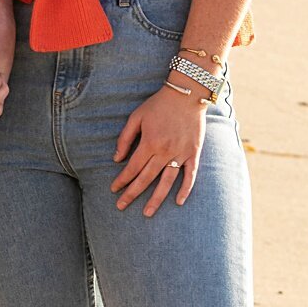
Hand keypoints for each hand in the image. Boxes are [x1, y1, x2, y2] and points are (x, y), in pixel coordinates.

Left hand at [110, 86, 206, 214]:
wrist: (187, 94)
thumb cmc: (159, 104)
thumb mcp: (136, 117)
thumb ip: (125, 138)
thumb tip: (116, 158)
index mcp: (150, 143)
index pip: (133, 167)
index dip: (122, 180)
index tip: (114, 189)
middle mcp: (165, 151)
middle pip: (146, 178)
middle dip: (132, 193)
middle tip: (121, 206)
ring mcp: (181, 154)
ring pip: (167, 182)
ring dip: (156, 199)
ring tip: (147, 212)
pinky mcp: (194, 153)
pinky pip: (190, 175)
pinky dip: (185, 189)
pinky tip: (179, 202)